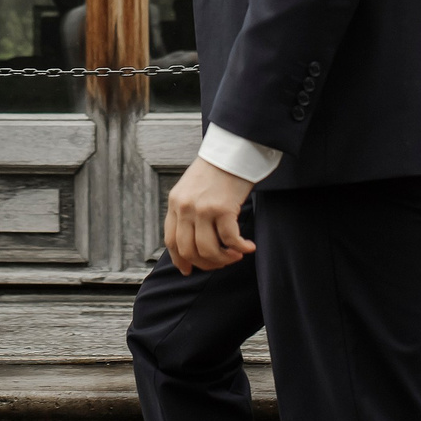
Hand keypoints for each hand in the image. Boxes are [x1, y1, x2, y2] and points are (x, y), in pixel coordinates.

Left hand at [162, 156, 254, 274]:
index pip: (171, 241)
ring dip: (224, 259)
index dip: (180, 259)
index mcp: (174, 203)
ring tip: (236, 255)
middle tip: (221, 262)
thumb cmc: (216, 169)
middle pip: (189, 250)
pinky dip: (240, 248)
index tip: (189, 270)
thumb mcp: (191, 188)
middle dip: (206, 263)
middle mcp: (184, 207)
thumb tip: (194, 241)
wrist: (232, 149)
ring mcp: (202, 209)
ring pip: (208, 250)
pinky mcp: (223, 209)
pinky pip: (230, 241)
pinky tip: (249, 247)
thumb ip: (187, 211)